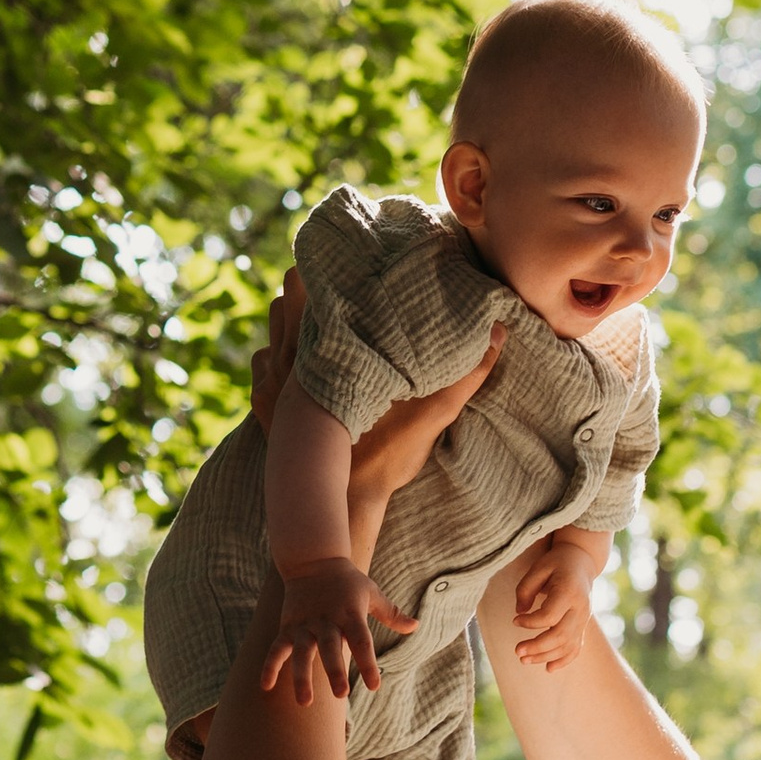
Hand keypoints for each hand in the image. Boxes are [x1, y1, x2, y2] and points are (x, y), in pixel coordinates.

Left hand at [250, 268, 504, 493]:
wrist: (339, 503)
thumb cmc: (382, 456)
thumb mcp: (431, 413)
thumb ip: (466, 375)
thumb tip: (499, 332)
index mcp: (328, 349)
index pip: (315, 285)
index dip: (329, 266)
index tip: (348, 256)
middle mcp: (290, 358)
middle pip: (288, 296)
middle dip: (311, 286)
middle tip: (338, 281)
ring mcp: (271, 382)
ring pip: (273, 327)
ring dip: (293, 317)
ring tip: (319, 313)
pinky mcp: (262, 406)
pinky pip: (261, 365)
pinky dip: (276, 354)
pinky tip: (297, 359)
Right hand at [264, 556, 406, 705]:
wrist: (313, 559)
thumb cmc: (348, 581)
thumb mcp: (371, 593)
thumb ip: (391, 613)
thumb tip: (416, 626)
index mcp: (350, 613)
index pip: (361, 641)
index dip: (367, 663)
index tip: (374, 685)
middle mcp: (326, 620)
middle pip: (330, 648)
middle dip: (334, 671)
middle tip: (340, 694)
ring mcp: (304, 624)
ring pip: (302, 652)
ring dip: (302, 677)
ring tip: (305, 703)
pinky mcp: (287, 626)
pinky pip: (277, 648)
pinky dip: (270, 666)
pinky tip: (265, 687)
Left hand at [510, 527, 605, 673]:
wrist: (581, 562)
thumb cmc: (556, 563)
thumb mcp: (538, 568)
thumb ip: (526, 589)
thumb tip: (519, 612)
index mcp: (569, 591)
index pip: (550, 615)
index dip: (530, 622)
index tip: (514, 621)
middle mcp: (580, 608)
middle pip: (561, 634)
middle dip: (537, 646)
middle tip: (517, 651)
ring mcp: (584, 619)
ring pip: (567, 645)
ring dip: (545, 656)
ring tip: (524, 659)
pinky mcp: (583, 626)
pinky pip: (577, 648)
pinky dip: (564, 660)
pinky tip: (548, 668)